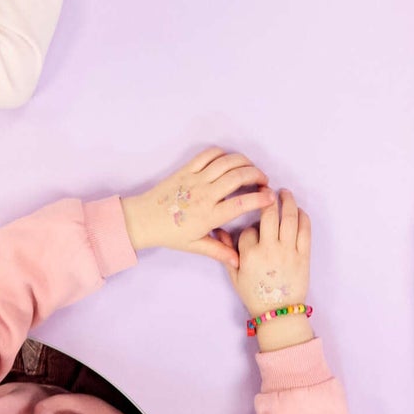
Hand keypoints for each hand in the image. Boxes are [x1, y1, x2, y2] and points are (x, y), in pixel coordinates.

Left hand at [120, 149, 272, 259]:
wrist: (142, 220)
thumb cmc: (170, 234)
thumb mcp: (195, 246)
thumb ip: (219, 251)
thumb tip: (239, 261)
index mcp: (208, 215)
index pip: (240, 203)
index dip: (260, 198)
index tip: (271, 197)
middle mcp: (204, 194)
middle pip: (238, 176)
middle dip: (257, 175)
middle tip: (264, 181)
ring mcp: (195, 179)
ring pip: (226, 162)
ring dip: (244, 162)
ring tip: (251, 169)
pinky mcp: (186, 169)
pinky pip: (209, 154)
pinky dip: (224, 153)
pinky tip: (230, 160)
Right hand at [231, 189, 313, 350]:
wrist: (278, 312)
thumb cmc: (254, 295)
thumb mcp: (235, 276)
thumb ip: (226, 252)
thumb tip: (218, 230)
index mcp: (250, 255)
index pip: (248, 230)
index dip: (249, 228)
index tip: (252, 230)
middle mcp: (270, 249)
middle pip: (269, 214)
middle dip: (268, 198)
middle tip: (267, 189)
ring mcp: (288, 251)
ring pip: (289, 218)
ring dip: (288, 201)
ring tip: (285, 192)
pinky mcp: (304, 255)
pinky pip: (305, 230)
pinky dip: (303, 216)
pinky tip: (299, 210)